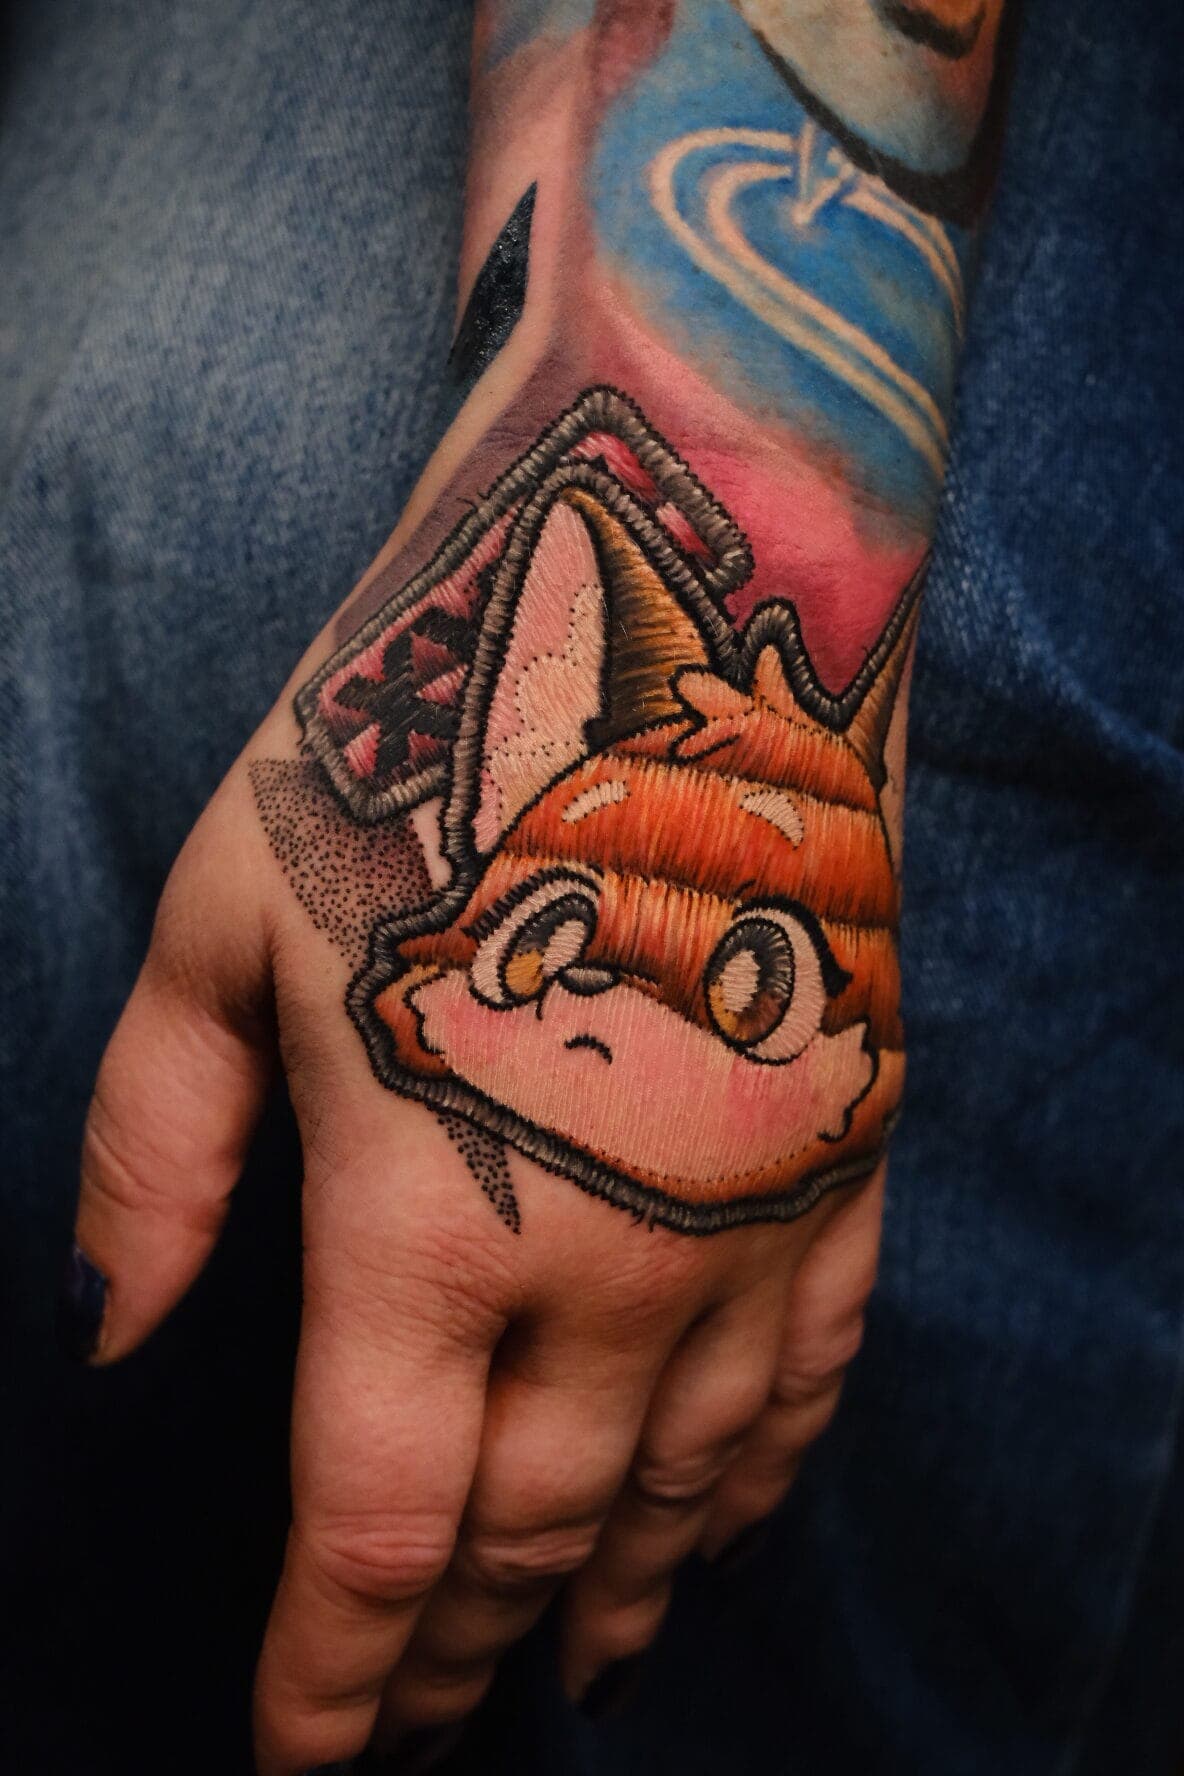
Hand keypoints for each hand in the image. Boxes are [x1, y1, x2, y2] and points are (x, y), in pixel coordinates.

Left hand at [69, 393, 903, 1772]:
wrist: (671, 610)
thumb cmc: (418, 747)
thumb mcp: (215, 923)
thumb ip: (153, 1146)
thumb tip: (115, 1326)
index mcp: (429, 1217)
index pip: (377, 1533)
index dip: (329, 1677)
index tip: (297, 1758)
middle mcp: (612, 1257)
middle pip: (527, 1535)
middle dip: (449, 1658)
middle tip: (403, 1730)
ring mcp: (753, 1214)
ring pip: (684, 1489)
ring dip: (613, 1600)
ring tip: (568, 1682)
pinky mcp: (846, 1154)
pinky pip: (815, 1379)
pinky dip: (755, 1484)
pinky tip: (720, 1528)